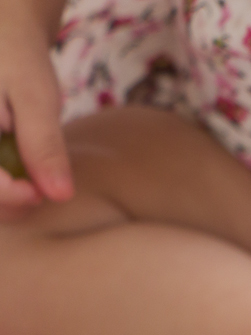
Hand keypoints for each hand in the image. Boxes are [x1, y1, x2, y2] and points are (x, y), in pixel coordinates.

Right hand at [0, 5, 72, 210]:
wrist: (0, 31)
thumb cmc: (15, 56)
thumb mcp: (34, 95)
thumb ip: (43, 144)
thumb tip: (60, 195)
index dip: (5, 195)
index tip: (39, 195)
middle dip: (5, 203)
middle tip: (39, 193)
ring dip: (4, 200)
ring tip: (33, 188)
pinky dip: (3, 189)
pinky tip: (24, 182)